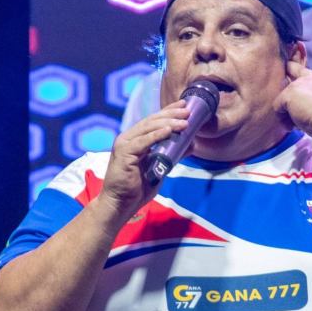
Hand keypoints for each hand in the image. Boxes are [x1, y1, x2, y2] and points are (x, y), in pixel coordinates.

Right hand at [98, 101, 190, 220]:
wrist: (120, 205)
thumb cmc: (137, 189)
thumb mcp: (160, 169)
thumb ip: (172, 156)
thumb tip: (191, 144)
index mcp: (135, 140)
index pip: (154, 121)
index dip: (169, 112)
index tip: (184, 106)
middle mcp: (128, 138)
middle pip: (152, 121)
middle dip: (171, 114)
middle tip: (188, 110)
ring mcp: (124, 144)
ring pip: (149, 128)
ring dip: (168, 123)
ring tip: (184, 121)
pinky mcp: (124, 153)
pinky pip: (143, 141)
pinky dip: (157, 135)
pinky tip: (169, 130)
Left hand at [273, 61, 311, 136]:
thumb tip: (301, 111)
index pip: (306, 72)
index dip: (297, 70)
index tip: (290, 65)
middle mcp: (311, 79)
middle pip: (291, 68)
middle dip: (287, 69)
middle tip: (286, 70)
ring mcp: (298, 85)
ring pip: (284, 97)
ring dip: (287, 112)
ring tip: (297, 125)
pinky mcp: (289, 94)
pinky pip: (278, 107)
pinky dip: (283, 120)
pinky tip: (293, 127)